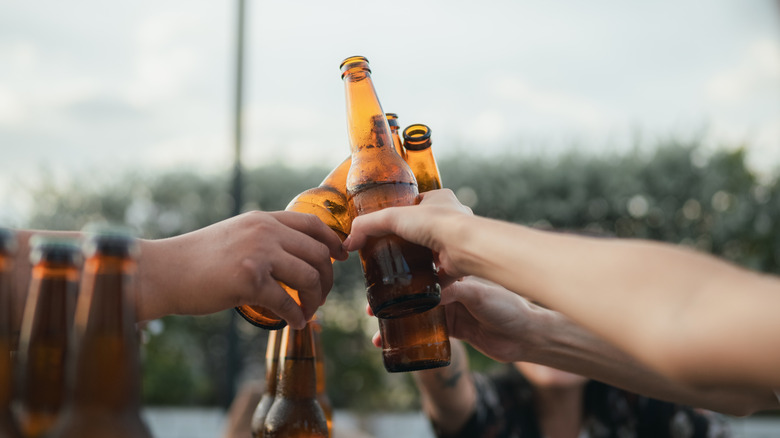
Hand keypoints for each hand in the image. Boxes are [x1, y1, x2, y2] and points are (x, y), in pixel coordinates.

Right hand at [139, 210, 347, 327]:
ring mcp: (258, 253)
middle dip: (326, 280)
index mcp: (263, 219)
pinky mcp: (249, 280)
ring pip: (310, 277)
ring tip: (308, 312)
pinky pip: (288, 302)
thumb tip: (296, 259)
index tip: (341, 258)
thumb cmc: (198, 259)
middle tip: (319, 298)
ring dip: (315, 300)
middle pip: (318, 254)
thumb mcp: (236, 234)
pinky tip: (294, 323)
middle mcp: (265, 231)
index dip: (333, 242)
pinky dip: (296, 317)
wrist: (164, 271)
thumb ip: (266, 239)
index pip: (313, 224)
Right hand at [344, 189, 473, 282]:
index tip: (387, 227)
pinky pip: (441, 276)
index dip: (401, 213)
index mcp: (439, 199)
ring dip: (420, 262)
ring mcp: (456, 242)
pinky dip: (429, 283)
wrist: (466, 247)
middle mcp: (452, 219)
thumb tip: (349, 242)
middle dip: (410, 241)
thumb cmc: (436, 222)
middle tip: (390, 252)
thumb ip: (368, 226)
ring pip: (434, 252)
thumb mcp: (393, 217)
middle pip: (425, 229)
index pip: (417, 204)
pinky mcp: (459, 265)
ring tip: (401, 272)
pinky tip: (415, 290)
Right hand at [369, 276, 541, 362]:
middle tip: (371, 305)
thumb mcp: (478, 294)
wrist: (526, 335)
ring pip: (413, 311)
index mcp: (453, 270)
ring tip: (376, 327)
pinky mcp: (451, 328)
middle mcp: (448, 287)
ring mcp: (449, 307)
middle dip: (389, 296)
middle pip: (411, 289)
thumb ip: (455, 292)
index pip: (419, 263)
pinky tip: (390, 343)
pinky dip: (405, 337)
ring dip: (393, 318)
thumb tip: (430, 296)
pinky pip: (423, 331)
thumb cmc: (508, 306)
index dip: (398, 267)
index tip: (377, 271)